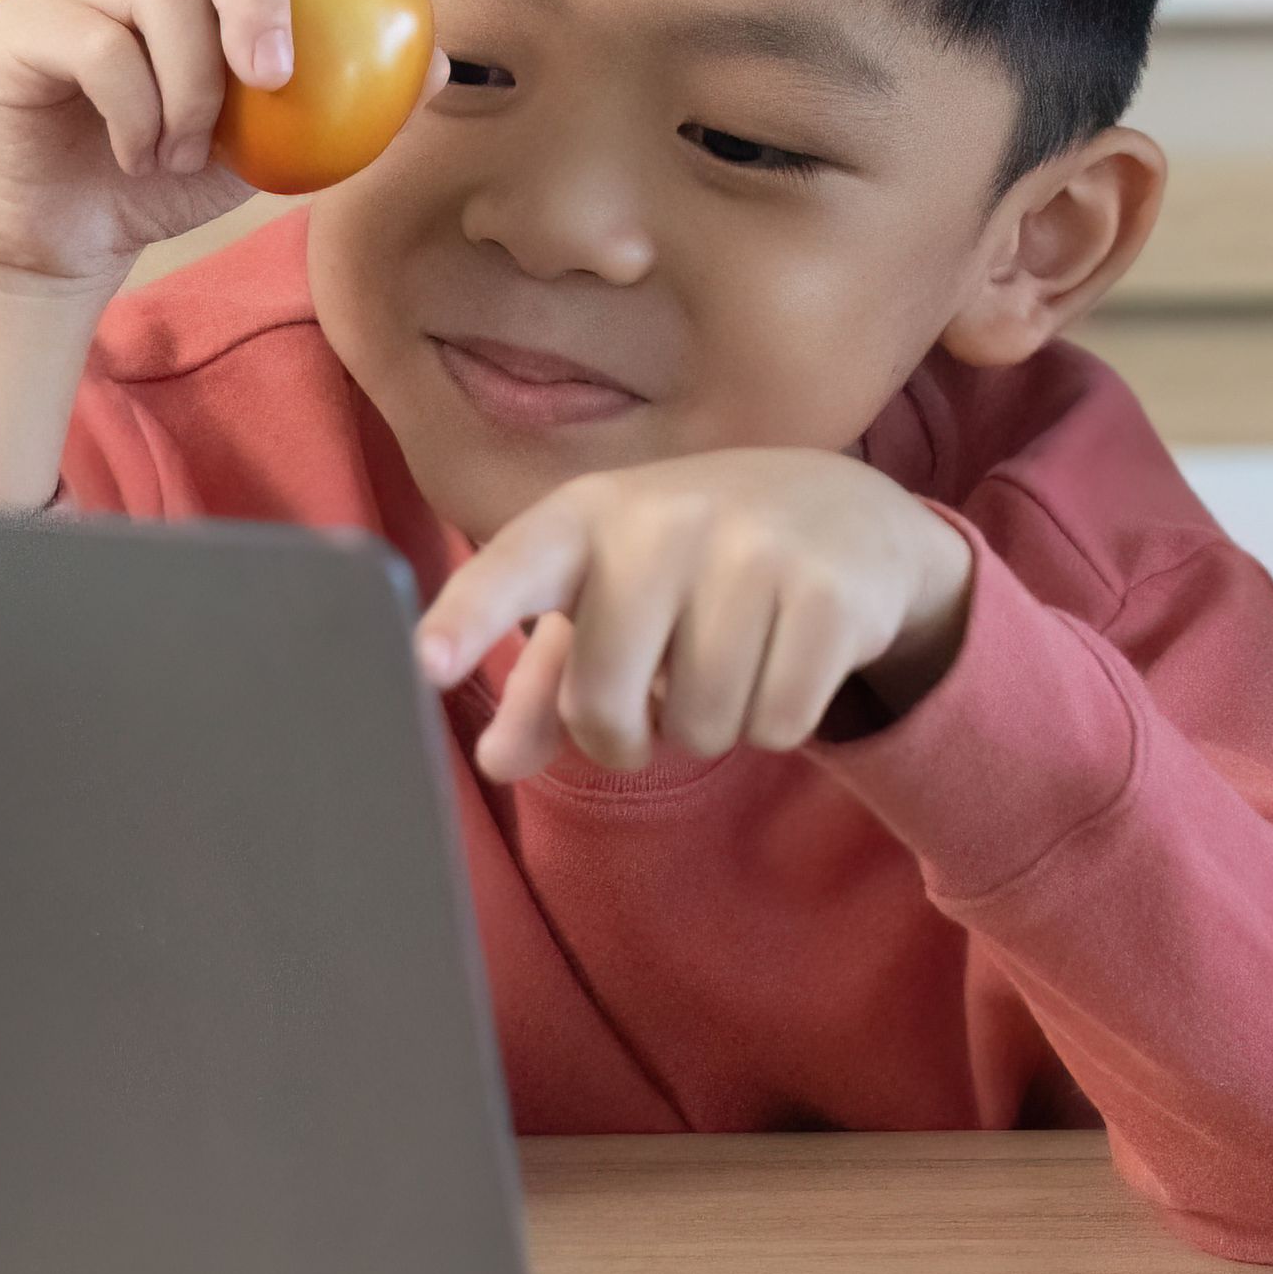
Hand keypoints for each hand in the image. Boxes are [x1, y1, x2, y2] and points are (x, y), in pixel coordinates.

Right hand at [0, 0, 429, 296]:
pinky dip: (137, 119)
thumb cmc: (173, 177)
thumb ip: (349, 100)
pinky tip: (137, 159)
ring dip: (191, 92)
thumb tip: (445, 66)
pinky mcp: (19, 20)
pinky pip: (99, 48)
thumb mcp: (279, 146)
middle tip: (276, 78)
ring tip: (182, 153)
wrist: (65, 238)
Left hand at [414, 449, 979, 784]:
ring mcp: (755, 548)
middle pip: (604, 698)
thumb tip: (494, 760)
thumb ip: (545, 683)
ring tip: (730, 663)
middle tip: (652, 701)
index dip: (469, 618)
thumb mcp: (609, 601)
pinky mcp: (831, 592)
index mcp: (587, 517)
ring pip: (700, 724)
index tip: (425, 665)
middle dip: (623, 735)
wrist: (847, 513)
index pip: (515, 568)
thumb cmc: (693, 567)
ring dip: (711, 724)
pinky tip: (785, 661)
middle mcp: (665, 520)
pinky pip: (778, 724)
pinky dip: (777, 722)